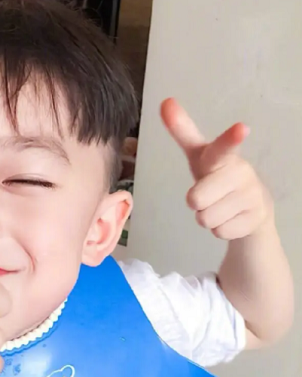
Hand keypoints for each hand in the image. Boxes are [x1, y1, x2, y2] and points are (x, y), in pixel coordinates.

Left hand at [160, 98, 272, 239]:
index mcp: (224, 156)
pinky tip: (230, 217)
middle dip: (196, 201)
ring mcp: (252, 196)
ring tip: (220, 206)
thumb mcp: (200, 155)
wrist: (251, 207)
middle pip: (196, 199)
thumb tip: (165, 101)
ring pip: (206, 218)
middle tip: (208, 195)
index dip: (230, 138)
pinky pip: (219, 231)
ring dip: (206, 216)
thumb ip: (182, 130)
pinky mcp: (256, 218)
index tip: (241, 128)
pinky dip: (219, 229)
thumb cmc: (217, 175)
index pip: (223, 147)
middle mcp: (241, 172)